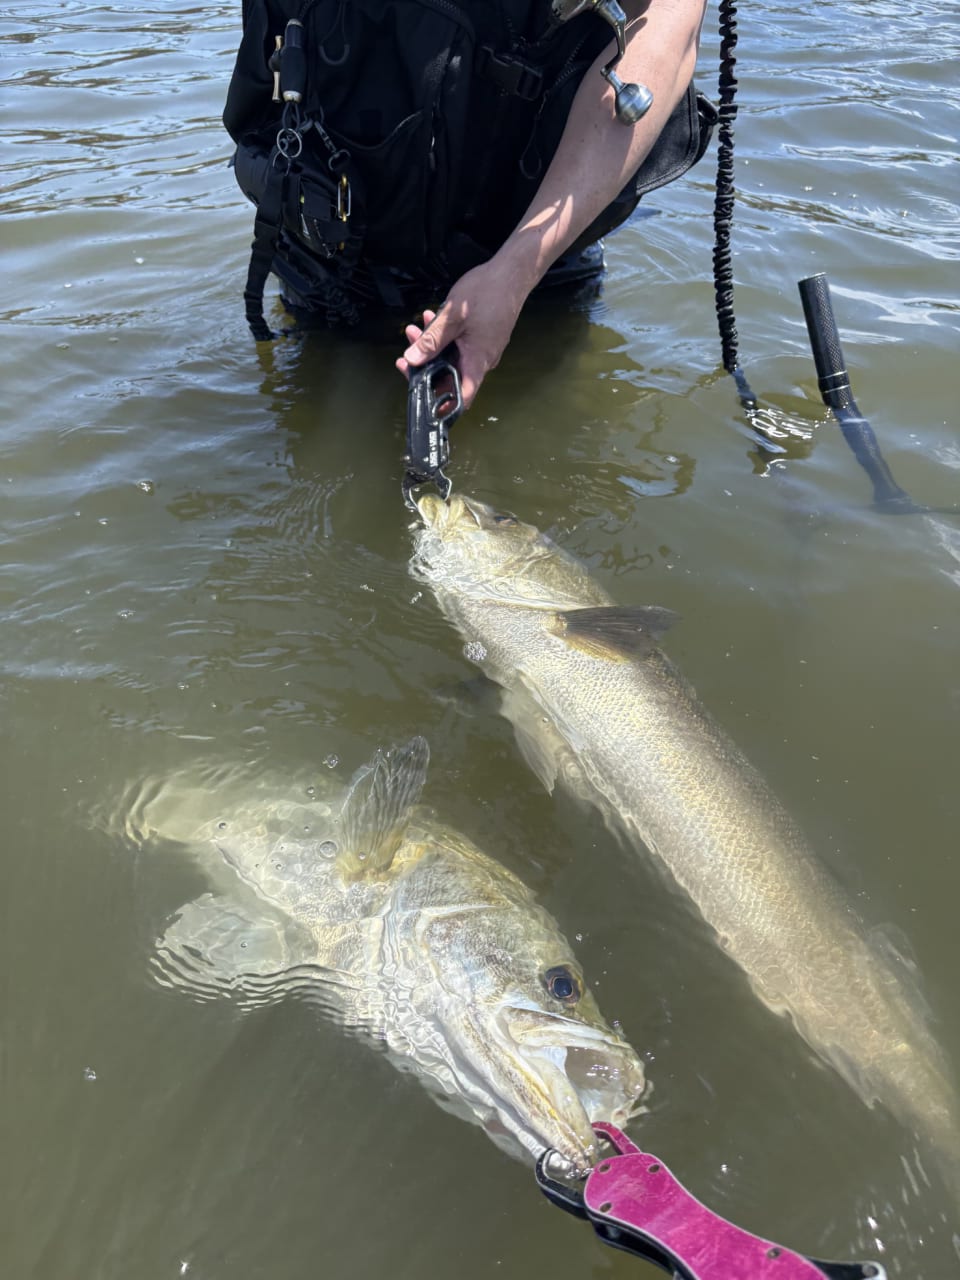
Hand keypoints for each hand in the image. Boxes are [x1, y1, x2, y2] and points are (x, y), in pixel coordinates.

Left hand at [395, 261, 526, 409]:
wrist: (512, 273)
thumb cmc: (488, 292)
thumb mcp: (452, 317)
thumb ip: (431, 341)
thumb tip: (413, 359)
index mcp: (478, 361)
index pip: (461, 397)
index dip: (443, 406)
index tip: (425, 402)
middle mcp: (483, 360)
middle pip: (451, 375)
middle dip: (427, 364)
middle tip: (408, 352)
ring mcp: (484, 348)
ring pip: (453, 356)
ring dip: (433, 346)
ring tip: (417, 327)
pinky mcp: (483, 337)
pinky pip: (460, 345)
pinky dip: (445, 337)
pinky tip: (434, 320)